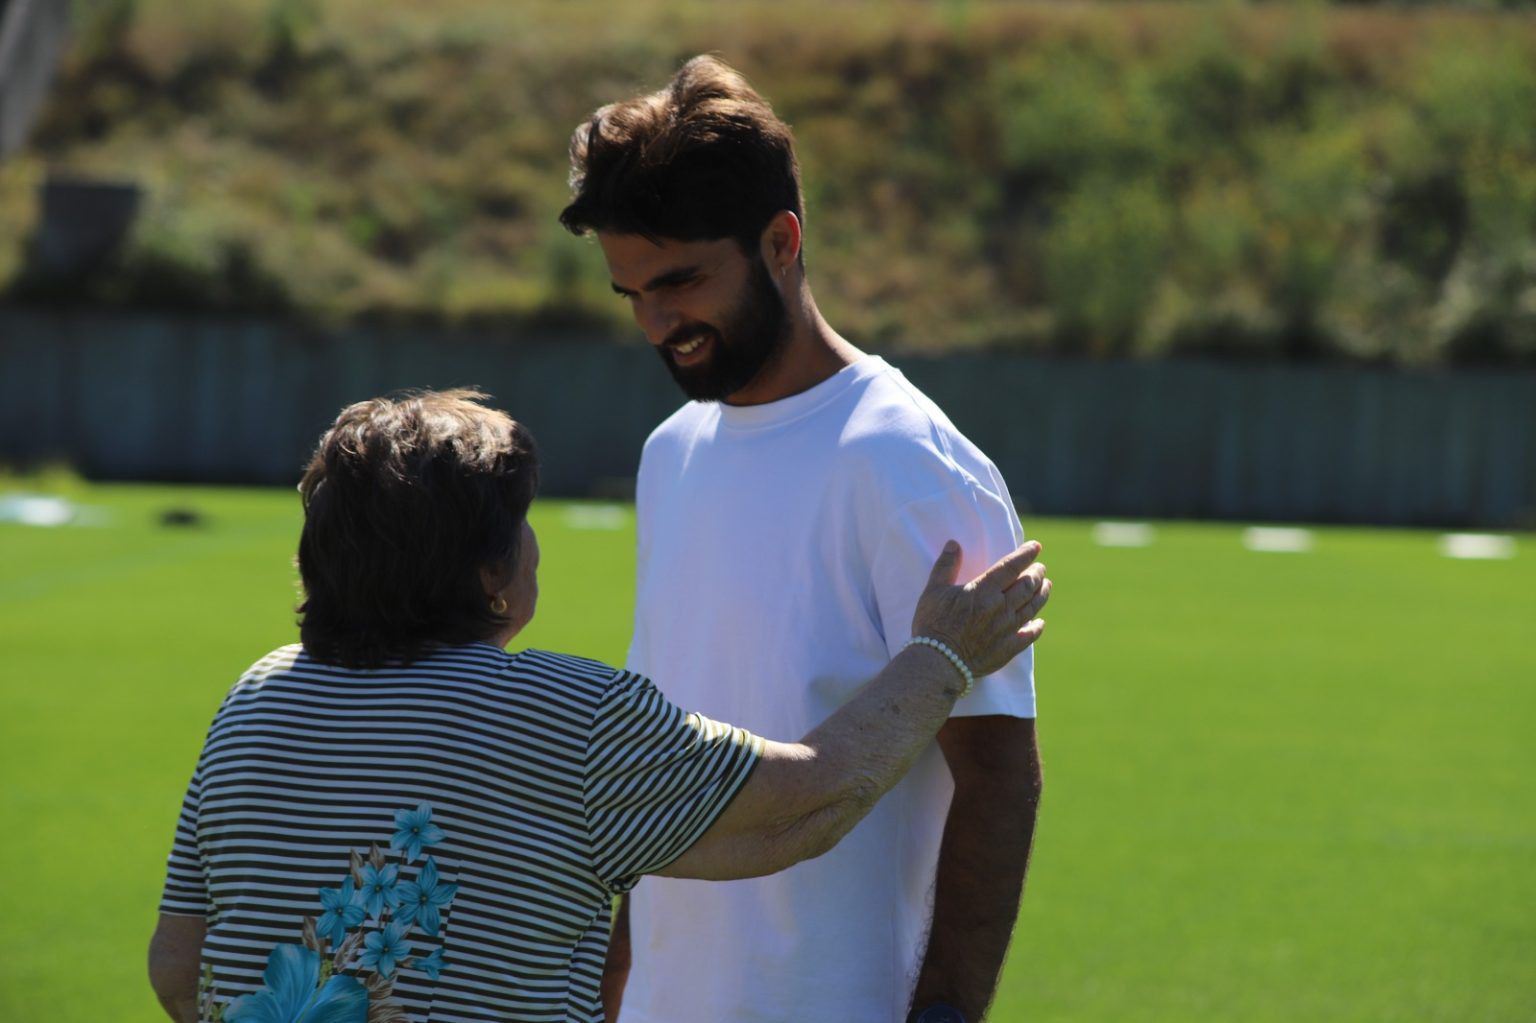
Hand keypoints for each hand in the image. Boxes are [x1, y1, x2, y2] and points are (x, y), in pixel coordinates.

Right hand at [911, 540, 1050, 677]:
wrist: (937, 662)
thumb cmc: (933, 624)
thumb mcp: (934, 590)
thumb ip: (946, 566)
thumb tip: (954, 544)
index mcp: (984, 591)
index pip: (1011, 567)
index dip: (1025, 554)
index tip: (1036, 547)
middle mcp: (1000, 608)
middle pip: (1027, 586)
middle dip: (1037, 573)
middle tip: (1041, 567)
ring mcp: (1006, 629)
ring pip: (1032, 607)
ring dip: (1042, 594)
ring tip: (1046, 585)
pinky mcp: (1007, 649)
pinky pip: (1028, 636)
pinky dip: (1037, 628)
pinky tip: (1040, 623)